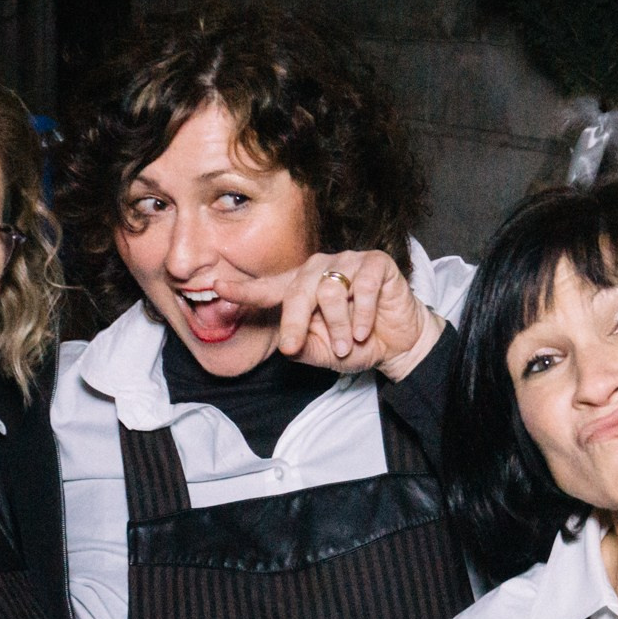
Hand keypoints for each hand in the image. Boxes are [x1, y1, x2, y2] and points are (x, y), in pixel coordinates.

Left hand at [214, 250, 443, 380]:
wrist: (400, 344)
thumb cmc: (357, 344)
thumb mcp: (323, 354)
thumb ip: (301, 347)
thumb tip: (286, 343)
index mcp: (303, 288)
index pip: (269, 289)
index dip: (244, 290)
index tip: (217, 288)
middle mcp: (321, 270)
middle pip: (297, 290)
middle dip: (292, 322)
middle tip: (292, 346)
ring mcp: (349, 263)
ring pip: (330, 291)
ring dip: (337, 326)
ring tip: (347, 345)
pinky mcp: (376, 264)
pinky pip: (363, 287)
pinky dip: (363, 315)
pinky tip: (365, 331)